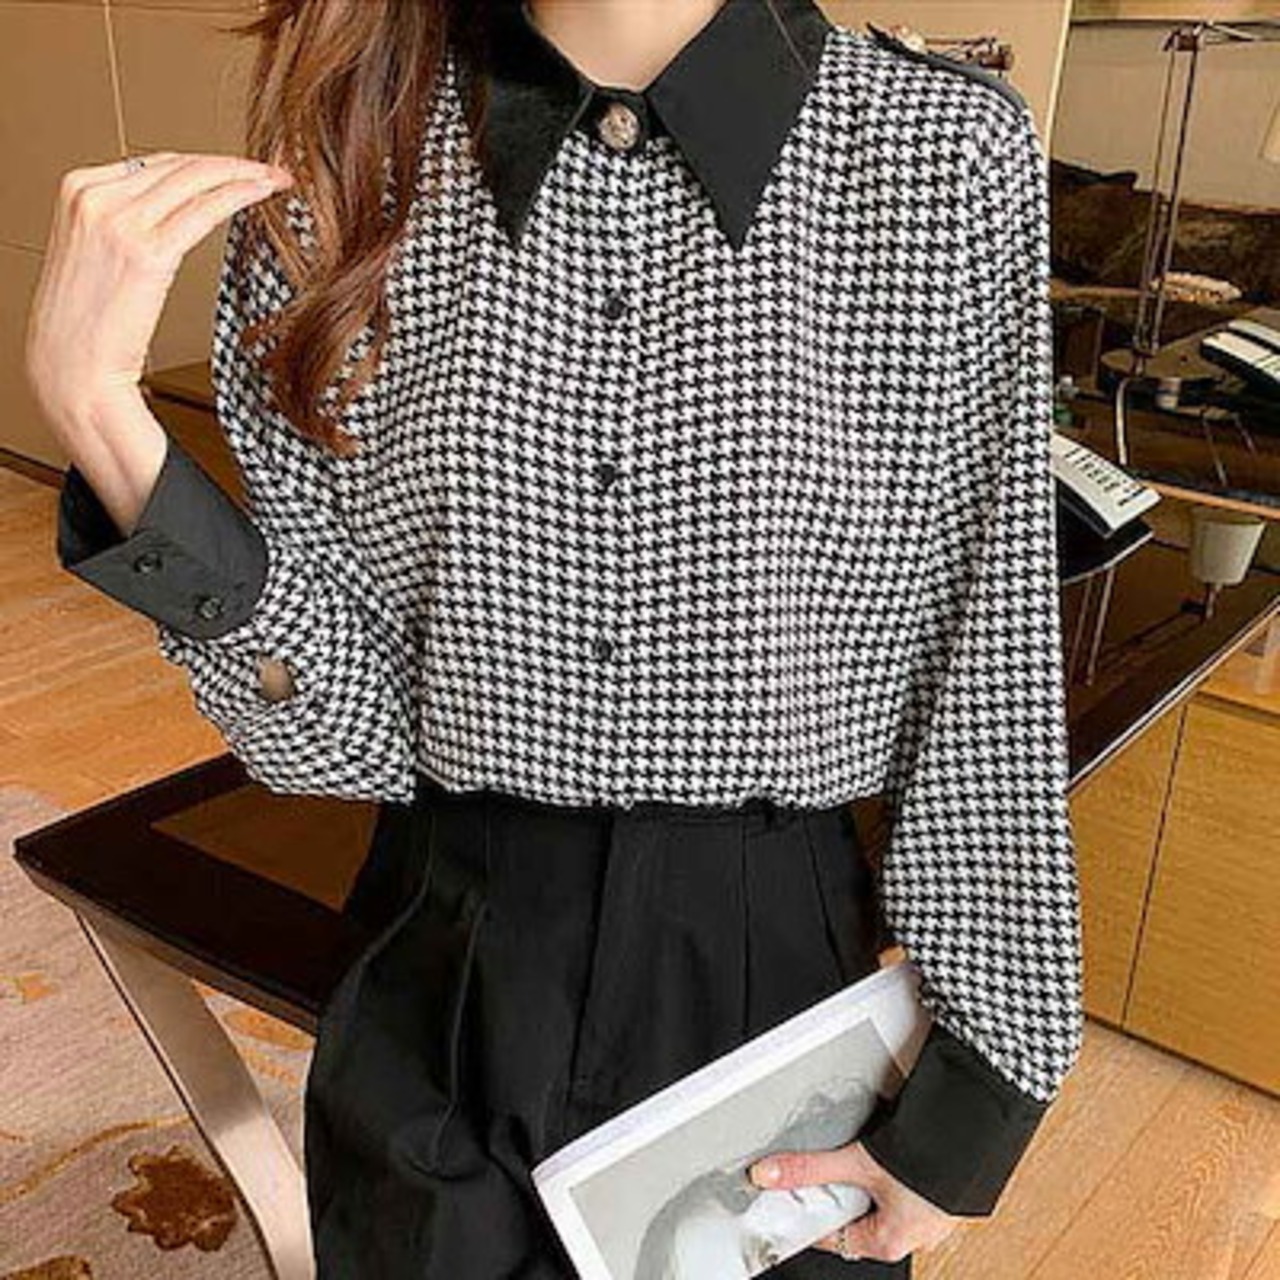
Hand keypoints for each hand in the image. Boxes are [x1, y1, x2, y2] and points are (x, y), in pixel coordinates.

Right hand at [24, 151, 293, 439]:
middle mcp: (95, 197)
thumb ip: (123, 225)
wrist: (73, 370)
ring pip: (196, 179)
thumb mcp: (94, 256)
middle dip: (231, 163)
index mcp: (79, 190)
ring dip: (244, 175)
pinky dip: (240, 195)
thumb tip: (168, 213)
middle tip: (268, 169)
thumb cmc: (86, 328)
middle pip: (179, 165)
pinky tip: (263, 193)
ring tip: (275, 180)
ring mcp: (119, 221)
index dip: (204, 163)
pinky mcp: (146, 252)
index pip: (154, 163)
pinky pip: (204, 210)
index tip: (234, 167)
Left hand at [748, 1139, 961, 1264]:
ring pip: (883, 1198)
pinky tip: (890, 1144)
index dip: (810, 1215)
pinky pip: (906, 1183)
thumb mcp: (858, 1165)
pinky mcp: (943, 1189)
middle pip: (857, 1216)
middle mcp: (913, 1234)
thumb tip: (767, 1175)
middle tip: (827, 1165)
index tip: (791, 1198)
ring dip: (867, 1175)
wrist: (977, 1131)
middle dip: (841, 1192)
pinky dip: (891, 1166)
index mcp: (890, 1243)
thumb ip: (810, 1170)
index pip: (835, 1237)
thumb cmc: (931, 1163)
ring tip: (861, 1150)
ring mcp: (931, 1212)